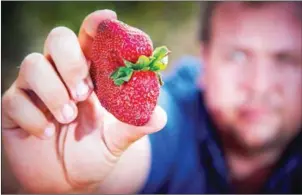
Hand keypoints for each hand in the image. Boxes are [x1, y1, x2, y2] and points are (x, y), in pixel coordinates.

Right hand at [2, 10, 166, 192]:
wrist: (67, 180)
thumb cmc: (94, 153)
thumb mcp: (116, 141)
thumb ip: (134, 126)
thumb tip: (159, 116)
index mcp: (90, 74)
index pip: (90, 39)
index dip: (97, 25)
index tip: (108, 20)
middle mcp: (61, 74)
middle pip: (59, 38)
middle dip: (71, 62)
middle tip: (84, 93)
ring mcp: (36, 89)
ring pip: (33, 64)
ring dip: (53, 92)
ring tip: (69, 118)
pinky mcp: (15, 108)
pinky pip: (14, 99)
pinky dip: (32, 117)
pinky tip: (46, 134)